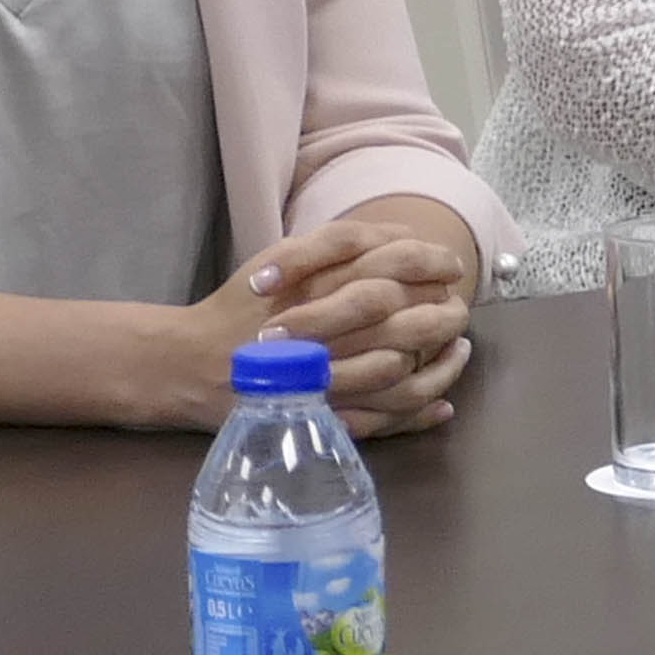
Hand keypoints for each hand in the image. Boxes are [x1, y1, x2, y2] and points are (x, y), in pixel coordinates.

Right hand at [175, 208, 479, 437]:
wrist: (194, 363)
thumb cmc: (243, 305)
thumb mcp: (281, 257)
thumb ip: (339, 242)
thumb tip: (403, 236)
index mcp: (319, 283)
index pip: (394, 265)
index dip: (433, 263)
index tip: (453, 267)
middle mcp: (328, 330)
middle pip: (408, 319)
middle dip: (446, 314)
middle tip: (460, 310)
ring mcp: (328, 377)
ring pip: (405, 371)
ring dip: (442, 363)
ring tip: (458, 350)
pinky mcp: (326, 414)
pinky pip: (384, 418)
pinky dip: (420, 411)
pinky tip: (442, 403)